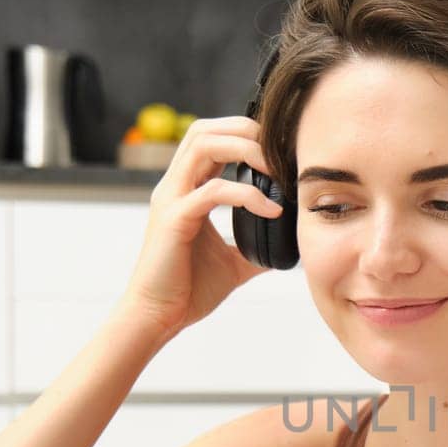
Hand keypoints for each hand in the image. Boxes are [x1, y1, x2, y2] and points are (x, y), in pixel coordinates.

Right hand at [119, 115, 283, 339]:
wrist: (158, 316)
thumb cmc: (188, 289)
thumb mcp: (234, 262)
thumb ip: (256, 245)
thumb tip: (289, 244)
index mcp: (186, 189)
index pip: (211, 139)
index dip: (244, 134)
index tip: (278, 151)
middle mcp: (175, 186)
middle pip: (205, 130)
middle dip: (246, 130)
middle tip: (280, 151)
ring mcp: (171, 199)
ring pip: (204, 146)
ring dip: (245, 150)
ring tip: (276, 170)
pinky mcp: (174, 220)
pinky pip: (213, 191)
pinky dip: (247, 195)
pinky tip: (270, 211)